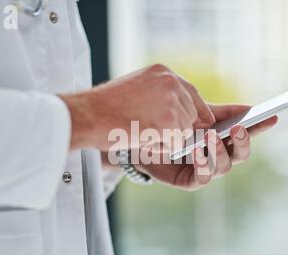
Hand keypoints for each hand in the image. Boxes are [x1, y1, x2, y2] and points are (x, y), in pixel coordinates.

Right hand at [59, 64, 214, 150]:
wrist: (88, 114)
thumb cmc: (104, 106)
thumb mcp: (136, 89)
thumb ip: (159, 95)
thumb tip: (178, 111)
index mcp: (163, 73)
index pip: (191, 93)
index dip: (196, 111)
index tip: (198, 124)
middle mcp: (171, 83)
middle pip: (191, 114)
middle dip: (178, 129)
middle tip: (152, 133)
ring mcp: (171, 102)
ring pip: (184, 131)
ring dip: (166, 140)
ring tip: (142, 134)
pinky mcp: (168, 122)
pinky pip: (176, 144)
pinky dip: (161, 149)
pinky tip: (143, 141)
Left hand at [135, 104, 277, 189]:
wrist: (143, 142)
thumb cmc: (172, 127)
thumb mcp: (195, 115)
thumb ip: (220, 112)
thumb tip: (249, 107)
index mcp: (224, 139)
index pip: (247, 134)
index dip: (260, 127)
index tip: (272, 116)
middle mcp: (219, 156)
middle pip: (240, 154)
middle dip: (242, 142)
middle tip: (239, 128)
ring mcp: (206, 170)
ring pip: (224, 166)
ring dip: (220, 151)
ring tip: (211, 136)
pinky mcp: (191, 182)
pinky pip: (203, 177)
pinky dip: (203, 164)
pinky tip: (196, 151)